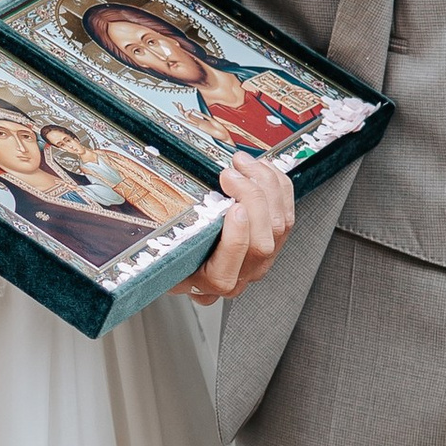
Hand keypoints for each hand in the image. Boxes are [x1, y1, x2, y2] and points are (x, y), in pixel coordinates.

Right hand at [177, 151, 295, 305]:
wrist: (190, 255)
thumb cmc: (176, 250)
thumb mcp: (164, 244)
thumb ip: (171, 233)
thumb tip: (158, 207)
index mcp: (209, 281)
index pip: (225, 274)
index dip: (235, 240)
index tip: (233, 209)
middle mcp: (239, 275)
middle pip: (261, 243)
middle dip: (252, 199)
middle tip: (231, 174)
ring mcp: (261, 259)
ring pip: (279, 226)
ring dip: (266, 187)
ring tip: (245, 164)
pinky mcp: (276, 241)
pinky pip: (287, 214)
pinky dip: (278, 187)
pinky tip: (263, 170)